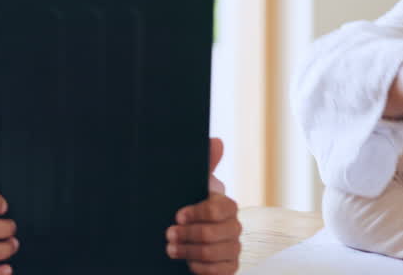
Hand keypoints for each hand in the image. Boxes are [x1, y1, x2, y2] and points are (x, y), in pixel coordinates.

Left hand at [166, 138, 240, 274]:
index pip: (218, 210)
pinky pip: (219, 272)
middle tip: (168, 234)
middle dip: (186, 235)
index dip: (196, 213)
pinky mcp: (229, 266)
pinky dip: (199, 267)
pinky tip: (187, 261)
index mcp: (226, 205)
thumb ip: (205, 164)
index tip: (177, 215)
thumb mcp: (191, 183)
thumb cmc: (187, 204)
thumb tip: (217, 141)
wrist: (183, 233)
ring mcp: (233, 248)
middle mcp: (234, 227)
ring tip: (171, 248)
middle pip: (211, 235)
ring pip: (211, 253)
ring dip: (187, 251)